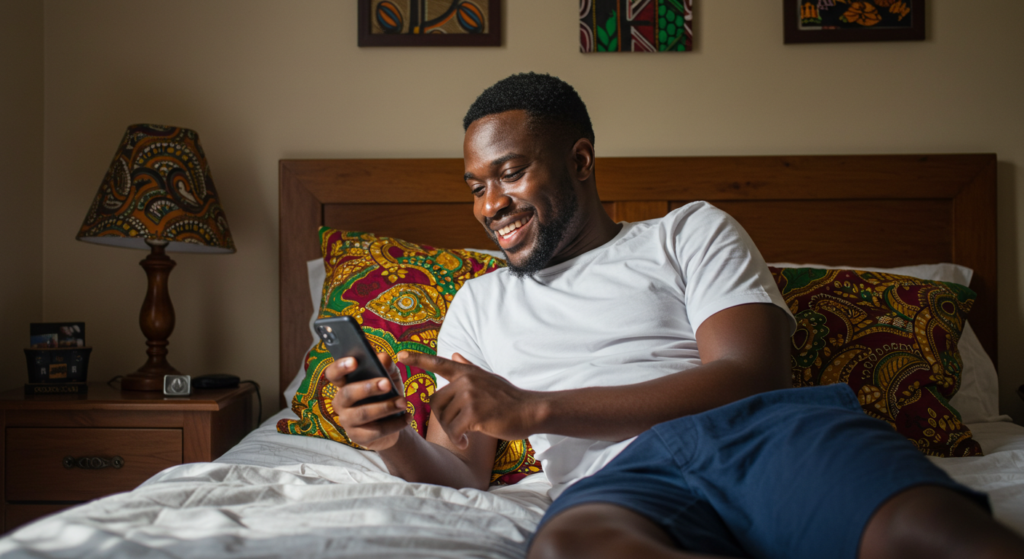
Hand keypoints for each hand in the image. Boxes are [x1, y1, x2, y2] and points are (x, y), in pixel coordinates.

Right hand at [326, 352, 410, 450]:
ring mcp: (347, 421)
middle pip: (347, 393)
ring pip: (362, 413)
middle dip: (368, 387)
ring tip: (403, 402)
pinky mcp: (358, 437)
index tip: (354, 361)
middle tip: (387, 383)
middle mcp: (341, 402)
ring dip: (385, 407)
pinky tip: (407, 417)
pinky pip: (376, 430)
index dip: (340, 367)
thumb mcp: (389, 378)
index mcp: (345, 383)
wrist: (392, 423)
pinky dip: (395, 423)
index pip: (333, 374)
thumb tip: (383, 357)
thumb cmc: (386, 395)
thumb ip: (386, 366)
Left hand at [397, 351, 542, 449]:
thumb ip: (469, 367)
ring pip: (444, 418)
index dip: (418, 359)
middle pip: (435, 402)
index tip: (400, 356)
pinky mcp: (475, 413)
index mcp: (467, 372)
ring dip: (452, 432)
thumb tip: (455, 355)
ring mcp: (470, 396)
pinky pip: (454, 430)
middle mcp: (466, 381)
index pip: (438, 362)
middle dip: (443, 420)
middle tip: (457, 430)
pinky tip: (466, 443)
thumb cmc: (509, 398)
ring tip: (465, 436)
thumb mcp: (488, 378)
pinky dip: (458, 439)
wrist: (530, 411)